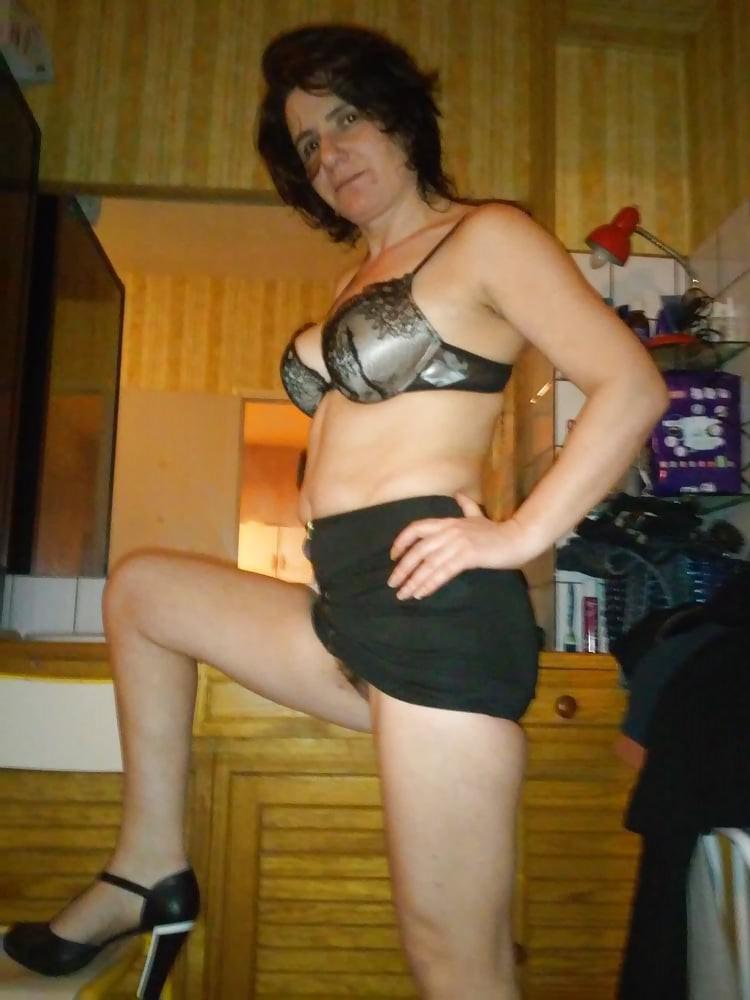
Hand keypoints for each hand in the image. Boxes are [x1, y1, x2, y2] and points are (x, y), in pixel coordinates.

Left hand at [387, 492, 537, 599]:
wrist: (517, 538)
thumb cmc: (497, 531)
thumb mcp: (478, 516)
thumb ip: (467, 507)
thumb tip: (460, 495)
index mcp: (448, 521)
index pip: (416, 528)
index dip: (401, 541)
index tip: (393, 556)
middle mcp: (449, 531)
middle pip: (418, 550)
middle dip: (403, 568)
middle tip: (393, 583)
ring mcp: (458, 543)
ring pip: (428, 564)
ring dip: (414, 581)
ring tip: (403, 594)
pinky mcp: (468, 556)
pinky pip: (443, 572)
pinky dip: (430, 584)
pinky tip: (421, 593)